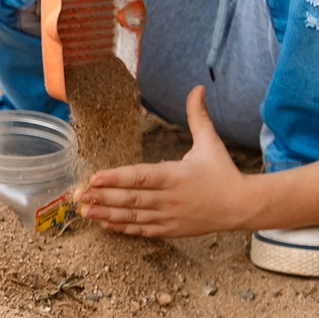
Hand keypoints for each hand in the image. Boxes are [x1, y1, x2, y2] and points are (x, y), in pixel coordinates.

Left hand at [78, 87, 254, 238]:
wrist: (241, 206)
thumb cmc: (222, 172)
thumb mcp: (210, 142)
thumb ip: (198, 116)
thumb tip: (197, 88)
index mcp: (175, 175)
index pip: (140, 176)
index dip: (115, 178)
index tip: (94, 178)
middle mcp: (169, 198)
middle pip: (130, 198)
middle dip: (102, 197)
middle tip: (77, 195)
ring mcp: (169, 216)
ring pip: (133, 216)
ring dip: (107, 214)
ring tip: (84, 211)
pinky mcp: (171, 230)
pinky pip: (142, 230)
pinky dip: (123, 228)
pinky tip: (105, 224)